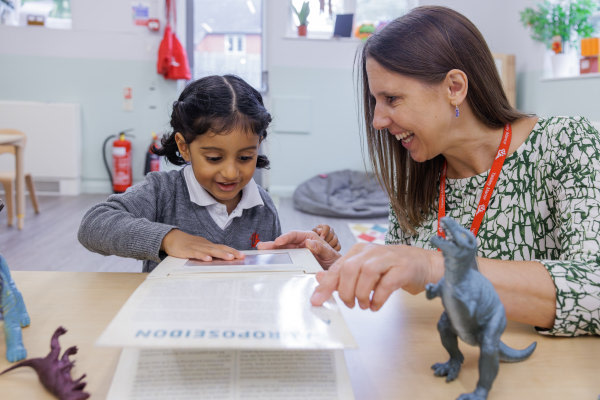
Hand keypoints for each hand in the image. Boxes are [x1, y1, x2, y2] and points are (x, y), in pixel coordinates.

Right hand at [161, 229, 244, 260]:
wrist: (170, 238)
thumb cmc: (186, 245)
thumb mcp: (199, 248)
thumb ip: (209, 253)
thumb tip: (220, 260)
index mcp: (208, 245)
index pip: (222, 247)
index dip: (232, 250)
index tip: (242, 255)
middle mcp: (204, 245)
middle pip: (219, 248)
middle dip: (231, 252)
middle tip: (241, 257)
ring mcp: (196, 247)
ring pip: (210, 250)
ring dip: (220, 254)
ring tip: (230, 258)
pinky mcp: (187, 250)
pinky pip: (196, 254)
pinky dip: (202, 256)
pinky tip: (208, 259)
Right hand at [257, 230, 340, 268]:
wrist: (336, 271)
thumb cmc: (333, 259)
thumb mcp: (329, 253)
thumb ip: (320, 248)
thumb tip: (310, 242)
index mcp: (309, 238)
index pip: (294, 235)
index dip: (285, 237)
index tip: (278, 241)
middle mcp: (301, 244)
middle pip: (285, 243)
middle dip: (273, 244)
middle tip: (262, 246)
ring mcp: (298, 253)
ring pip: (283, 251)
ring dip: (272, 252)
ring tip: (260, 252)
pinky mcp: (296, 262)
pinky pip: (286, 260)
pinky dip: (277, 260)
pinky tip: (269, 261)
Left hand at [310, 243, 438, 309]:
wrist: (423, 263)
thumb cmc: (391, 268)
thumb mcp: (365, 269)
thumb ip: (343, 274)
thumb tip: (319, 279)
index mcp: (360, 251)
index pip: (338, 267)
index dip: (326, 285)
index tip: (316, 300)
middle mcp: (372, 251)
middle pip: (350, 268)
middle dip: (345, 291)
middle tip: (350, 304)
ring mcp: (389, 258)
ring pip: (367, 273)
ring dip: (361, 294)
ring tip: (364, 305)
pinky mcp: (403, 268)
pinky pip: (387, 284)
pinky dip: (378, 298)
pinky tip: (376, 305)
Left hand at [312, 224, 340, 250]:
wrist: (314, 246)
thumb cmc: (312, 238)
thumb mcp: (313, 234)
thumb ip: (316, 231)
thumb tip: (320, 231)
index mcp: (324, 227)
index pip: (327, 227)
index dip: (324, 232)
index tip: (321, 238)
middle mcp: (331, 231)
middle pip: (331, 234)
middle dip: (326, 240)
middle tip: (321, 245)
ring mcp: (335, 238)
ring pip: (335, 240)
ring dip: (329, 245)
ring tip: (324, 249)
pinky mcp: (337, 244)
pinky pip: (338, 246)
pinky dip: (334, 249)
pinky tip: (328, 252)